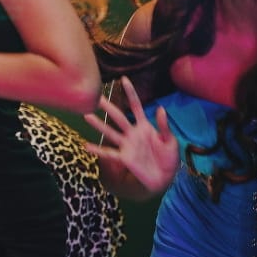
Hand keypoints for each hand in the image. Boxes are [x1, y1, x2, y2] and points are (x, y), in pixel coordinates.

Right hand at [84, 76, 178, 194]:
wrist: (165, 176)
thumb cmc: (169, 157)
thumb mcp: (170, 140)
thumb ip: (164, 126)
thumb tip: (161, 108)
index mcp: (144, 126)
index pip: (135, 106)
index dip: (130, 93)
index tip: (124, 79)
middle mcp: (132, 132)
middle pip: (118, 117)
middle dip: (108, 106)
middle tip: (95, 96)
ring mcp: (126, 144)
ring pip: (110, 132)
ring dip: (99, 125)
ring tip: (87, 115)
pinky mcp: (124, 157)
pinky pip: (109, 153)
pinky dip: (98, 151)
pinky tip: (86, 147)